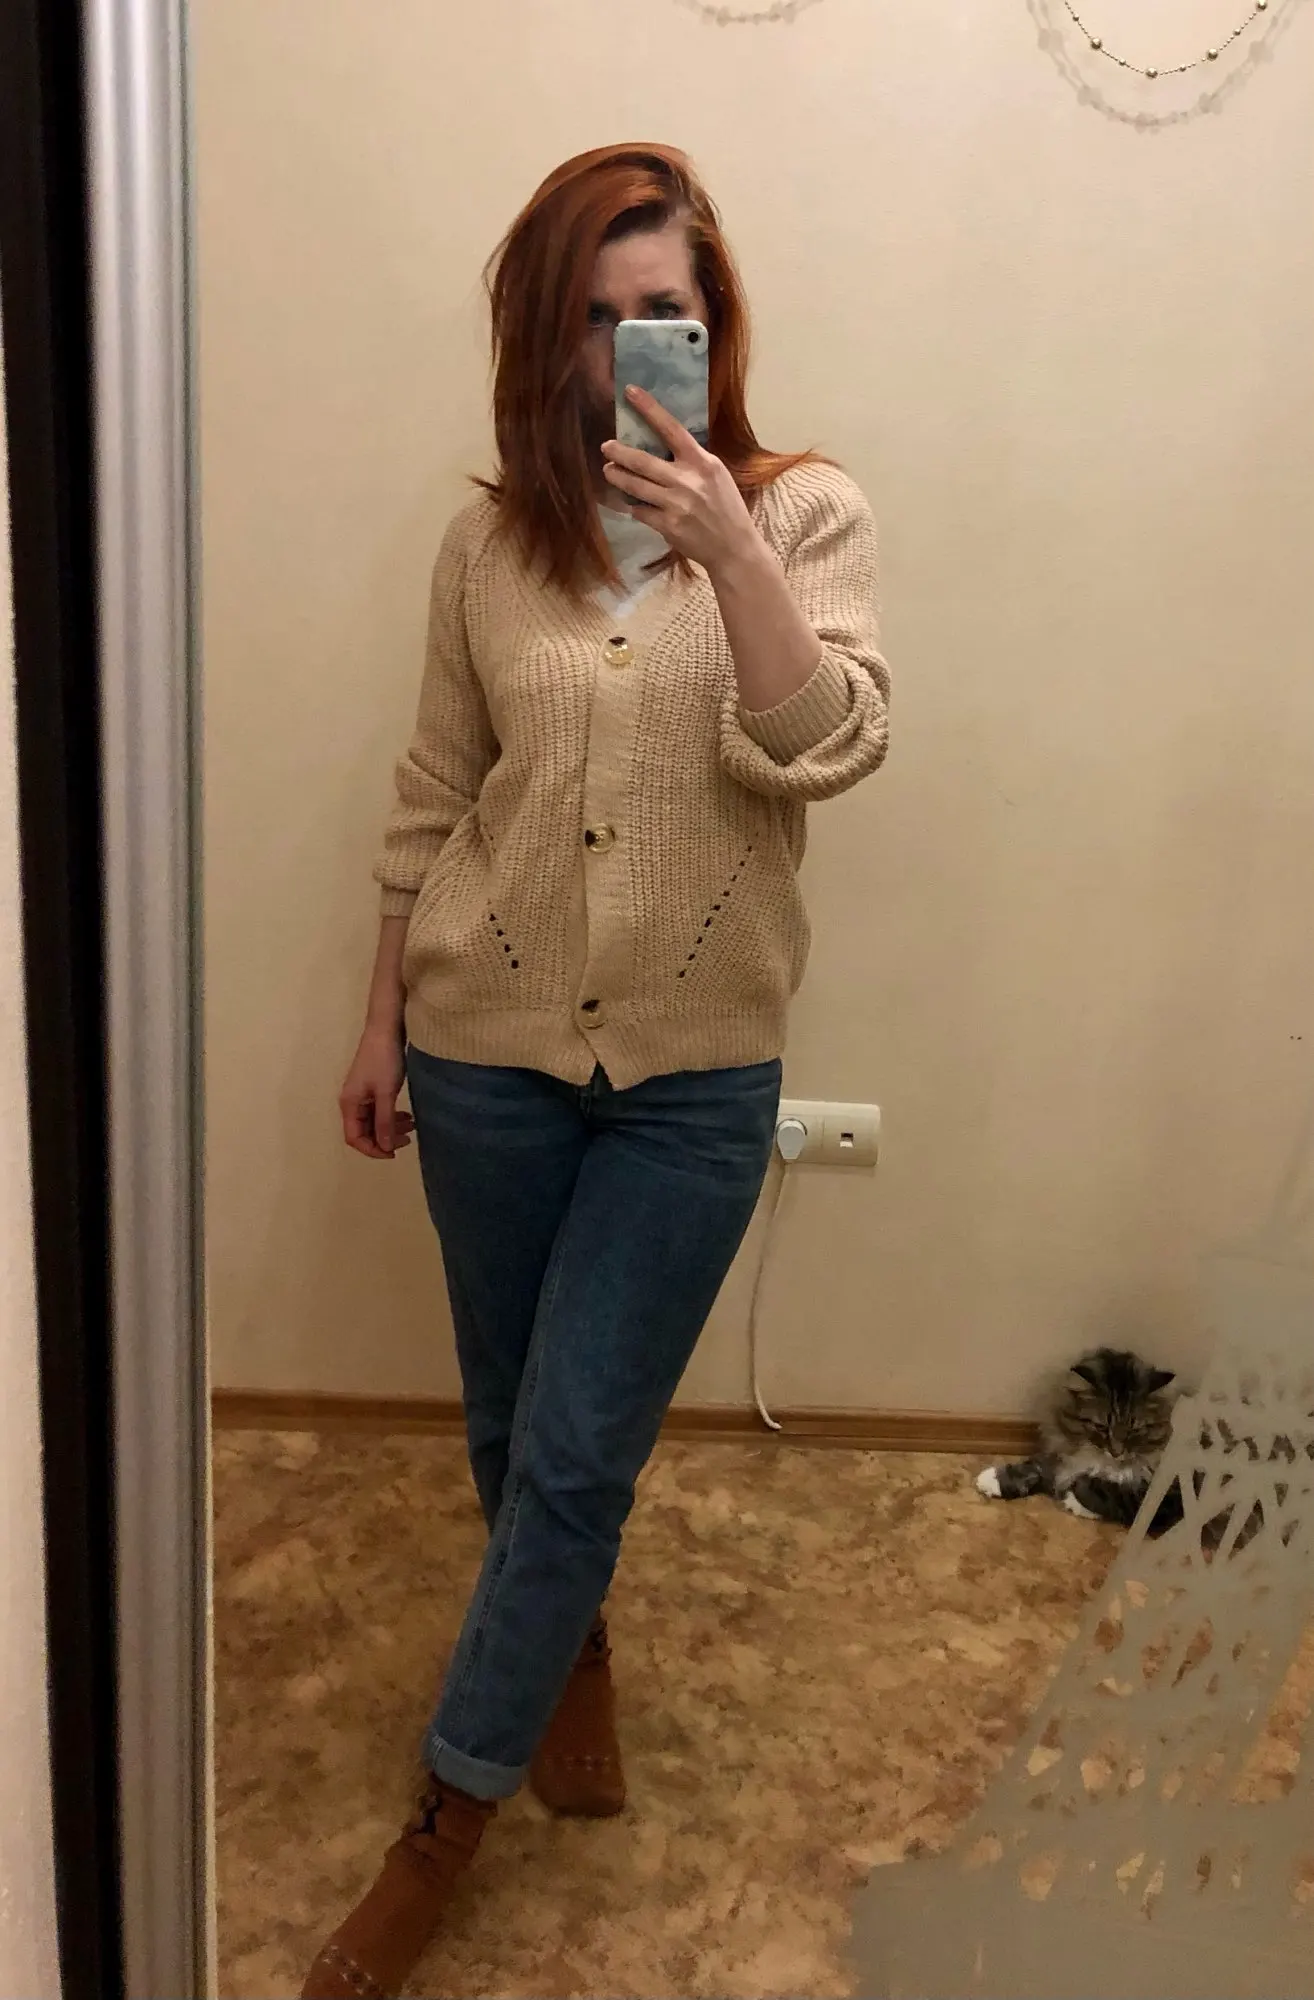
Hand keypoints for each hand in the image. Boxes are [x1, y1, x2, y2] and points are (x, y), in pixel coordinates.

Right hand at [339, 1021, 415, 1159]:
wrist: (386, 1029)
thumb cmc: (384, 1060)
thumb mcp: (386, 1093)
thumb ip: (384, 1121)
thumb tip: (385, 1147)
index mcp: (350, 1104)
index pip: (355, 1138)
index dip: (373, 1150)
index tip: (393, 1152)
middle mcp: (352, 1102)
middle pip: (364, 1132)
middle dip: (385, 1138)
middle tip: (408, 1139)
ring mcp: (362, 1095)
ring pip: (373, 1121)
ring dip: (390, 1127)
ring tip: (412, 1125)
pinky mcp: (372, 1088)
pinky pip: (379, 1110)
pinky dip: (391, 1116)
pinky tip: (406, 1116)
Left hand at [601, 387, 762, 577]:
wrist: (734, 547)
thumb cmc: (727, 508)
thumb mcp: (716, 475)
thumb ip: (692, 461)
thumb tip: (663, 446)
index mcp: (702, 462)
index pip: (671, 429)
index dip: (649, 409)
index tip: (630, 392)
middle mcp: (687, 480)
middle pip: (642, 461)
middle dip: (619, 452)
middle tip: (606, 446)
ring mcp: (675, 504)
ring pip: (635, 486)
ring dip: (617, 477)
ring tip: (608, 470)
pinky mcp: (667, 526)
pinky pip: (640, 511)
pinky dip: (634, 506)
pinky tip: (632, 504)